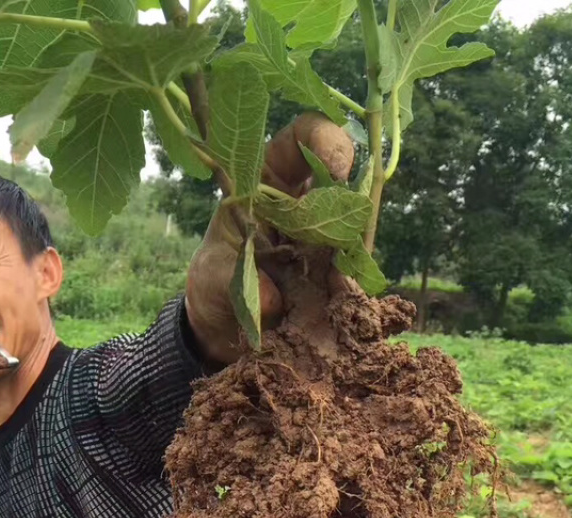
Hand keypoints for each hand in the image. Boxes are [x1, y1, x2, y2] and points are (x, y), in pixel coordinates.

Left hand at [185, 113, 354, 364]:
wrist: (226, 327)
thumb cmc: (214, 284)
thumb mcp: (212, 277)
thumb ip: (232, 279)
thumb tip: (271, 298)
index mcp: (268, 180)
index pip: (303, 137)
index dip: (324, 140)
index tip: (337, 169)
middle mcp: (305, 201)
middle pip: (344, 177)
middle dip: (350, 200)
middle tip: (344, 232)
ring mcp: (327, 236)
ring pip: (357, 225)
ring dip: (353, 249)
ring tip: (333, 281)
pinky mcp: (340, 272)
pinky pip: (359, 269)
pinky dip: (354, 284)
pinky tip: (338, 300)